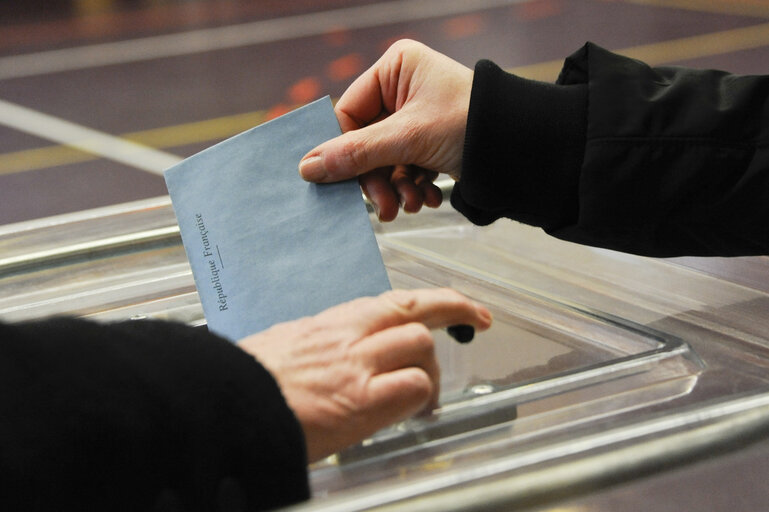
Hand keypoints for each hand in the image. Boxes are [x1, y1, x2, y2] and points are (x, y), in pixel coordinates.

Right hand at [238, 288, 491, 461]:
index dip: (441, 300)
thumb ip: (324, 339)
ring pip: (420, 347)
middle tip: (474, 326)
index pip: (398, 301)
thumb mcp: (288, 342)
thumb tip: (343, 347)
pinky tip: (408, 411)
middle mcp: (348, 336)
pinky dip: (419, 397)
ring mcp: (356, 366)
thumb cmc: (250, 379)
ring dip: (428, 371)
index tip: (467, 306)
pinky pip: (412, 386)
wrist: (226, 405)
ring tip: (418, 395)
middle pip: (418, 315)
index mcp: (333, 322)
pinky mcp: (360, 401)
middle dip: (450, 321)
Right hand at [298, 40, 472, 221]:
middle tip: (385, 208)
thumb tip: (307, 167)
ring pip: (386, 159)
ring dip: (396, 188)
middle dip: (377, 179)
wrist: (528, 148)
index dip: (345, 151)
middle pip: (366, 141)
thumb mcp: (409, 139)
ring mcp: (418, 115)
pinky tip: (428, 197)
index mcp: (396, 69)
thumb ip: (356, 154)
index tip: (342, 184)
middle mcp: (404, 88)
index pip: (349, 113)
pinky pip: (406, 166)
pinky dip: (414, 186)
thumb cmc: (473, 126)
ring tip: (413, 205)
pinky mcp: (432, 140)